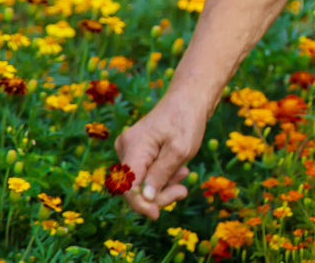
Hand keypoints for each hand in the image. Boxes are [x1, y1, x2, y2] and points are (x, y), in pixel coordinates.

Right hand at [114, 91, 207, 218]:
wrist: (189, 100)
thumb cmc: (186, 121)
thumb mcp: (179, 150)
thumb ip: (161, 174)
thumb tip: (146, 198)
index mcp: (133, 146)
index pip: (127, 185)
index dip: (140, 204)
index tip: (157, 215)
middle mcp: (125, 148)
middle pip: (134, 187)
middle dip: (159, 194)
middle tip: (183, 190)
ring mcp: (130, 150)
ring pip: (141, 183)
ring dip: (163, 185)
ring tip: (184, 172)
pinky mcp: (137, 153)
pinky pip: (145, 175)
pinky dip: (162, 178)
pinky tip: (178, 169)